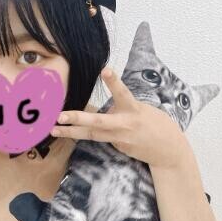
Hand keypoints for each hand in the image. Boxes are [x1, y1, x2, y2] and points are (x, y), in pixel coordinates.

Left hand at [50, 67, 187, 168]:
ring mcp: (119, 139)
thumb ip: (122, 107)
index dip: (113, 82)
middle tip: (60, 116)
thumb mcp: (141, 109)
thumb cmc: (155, 124)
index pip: (122, 93)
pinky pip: (99, 139)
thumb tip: (104, 109)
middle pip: (98, 122)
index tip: (104, 70)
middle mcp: (125, 125)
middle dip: (78, 118)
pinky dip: (87, 134)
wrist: (167, 150)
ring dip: (70, 132)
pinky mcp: (117, 148)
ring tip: (53, 129)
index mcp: (134, 109)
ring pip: (91, 135)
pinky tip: (76, 132)